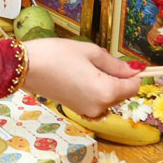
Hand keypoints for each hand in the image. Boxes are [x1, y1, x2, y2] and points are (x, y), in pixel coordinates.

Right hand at [23, 39, 141, 117]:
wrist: (27, 68)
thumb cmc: (57, 55)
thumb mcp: (90, 51)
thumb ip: (115, 63)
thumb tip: (135, 70)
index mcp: (106, 91)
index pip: (134, 87)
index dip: (133, 73)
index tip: (125, 61)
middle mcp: (100, 106)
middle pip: (123, 93)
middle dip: (118, 78)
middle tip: (98, 60)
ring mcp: (88, 111)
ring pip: (110, 97)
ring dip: (106, 83)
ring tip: (86, 66)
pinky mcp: (78, 110)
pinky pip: (97, 100)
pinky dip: (95, 89)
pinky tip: (80, 75)